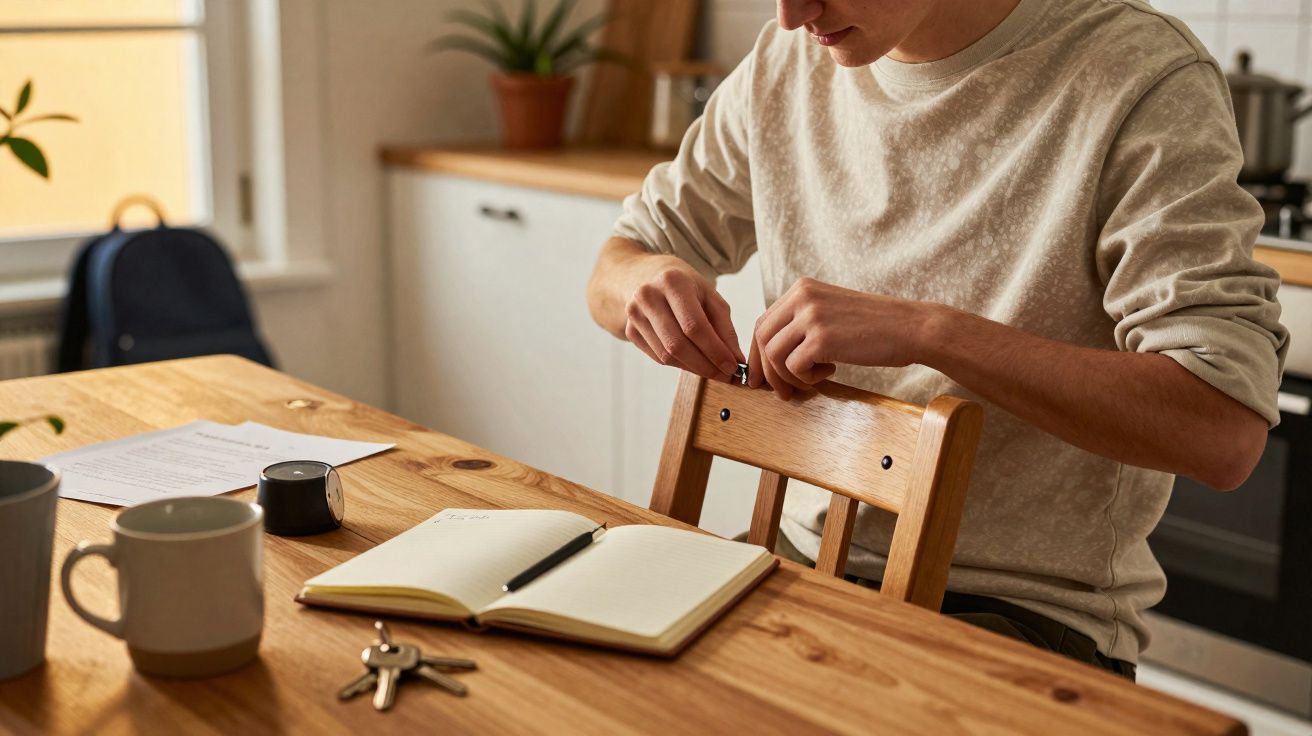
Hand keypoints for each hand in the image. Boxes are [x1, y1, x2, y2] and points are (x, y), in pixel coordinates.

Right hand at [624, 259, 746, 380]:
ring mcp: (635, 315)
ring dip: (693, 368)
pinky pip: (658, 357)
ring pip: (666, 356)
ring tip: (712, 370)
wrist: (645, 277)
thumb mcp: (709, 296)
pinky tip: (693, 361)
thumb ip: (725, 328)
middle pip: (678, 344)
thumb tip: (736, 361)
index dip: (715, 351)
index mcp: (673, 282)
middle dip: (705, 366)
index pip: (694, 326)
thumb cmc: (685, 287)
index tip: (732, 367)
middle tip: (724, 376)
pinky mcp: (630, 330)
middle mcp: (649, 296)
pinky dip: (680, 364)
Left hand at [748, 277, 929, 399]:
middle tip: (782, 391)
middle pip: (761, 339)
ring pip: (774, 355)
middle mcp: (802, 296)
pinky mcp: (821, 338)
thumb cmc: (875, 326)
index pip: (762, 322)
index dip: (759, 354)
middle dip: (767, 371)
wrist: (912, 328)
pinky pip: (794, 367)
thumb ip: (802, 323)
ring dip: (789, 377)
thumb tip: (770, 355)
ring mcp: (811, 316)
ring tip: (814, 379)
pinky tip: (830, 372)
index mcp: (802, 288)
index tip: (763, 377)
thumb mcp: (831, 311)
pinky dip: (807, 378)